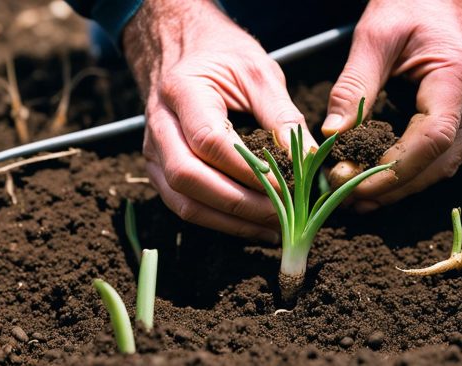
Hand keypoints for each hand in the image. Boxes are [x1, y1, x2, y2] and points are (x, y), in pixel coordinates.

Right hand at [123, 0, 316, 240]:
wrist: (181, 48)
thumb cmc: (221, 54)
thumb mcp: (257, 71)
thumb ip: (281, 114)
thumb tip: (308, 158)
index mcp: (182, 92)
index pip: (209, 141)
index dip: (248, 170)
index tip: (286, 185)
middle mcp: (160, 125)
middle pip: (189, 179)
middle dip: (239, 205)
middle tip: (283, 215)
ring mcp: (153, 151)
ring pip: (183, 201)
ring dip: (229, 222)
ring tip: (273, 228)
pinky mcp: (159, 170)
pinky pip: (184, 205)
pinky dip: (219, 220)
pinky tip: (251, 225)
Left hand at [322, 0, 461, 211]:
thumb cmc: (412, 2)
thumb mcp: (375, 36)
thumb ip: (354, 85)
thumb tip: (332, 134)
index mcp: (457, 75)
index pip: (432, 138)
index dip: (393, 169)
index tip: (354, 183)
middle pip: (440, 161)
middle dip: (394, 186)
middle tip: (349, 198)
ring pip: (443, 164)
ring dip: (402, 185)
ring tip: (359, 197)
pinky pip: (441, 152)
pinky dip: (410, 171)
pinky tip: (378, 178)